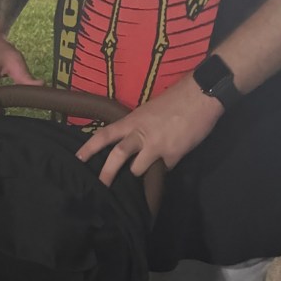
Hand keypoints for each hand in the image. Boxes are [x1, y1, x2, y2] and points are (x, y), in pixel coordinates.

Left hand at [75, 76, 224, 185]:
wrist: (203, 94)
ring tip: (149, 166)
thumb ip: (138, 128)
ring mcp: (157, 146)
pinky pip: (164, 169)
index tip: (77, 159)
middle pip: (117, 156)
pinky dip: (166, 165)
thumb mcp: (149, 110)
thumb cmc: (176, 99)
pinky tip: (174, 154)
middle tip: (100, 187)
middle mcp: (141, 134)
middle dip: (106, 174)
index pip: (105, 135)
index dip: (89, 148)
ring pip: (138, 170)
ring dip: (141, 171)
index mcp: (133, 120)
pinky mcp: (173, 155)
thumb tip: (132, 144)